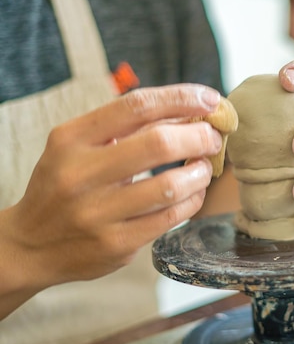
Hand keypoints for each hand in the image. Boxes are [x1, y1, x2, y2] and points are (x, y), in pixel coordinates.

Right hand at [0, 84, 222, 297]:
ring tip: (204, 167)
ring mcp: (97, 213)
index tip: (210, 98)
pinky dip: (192, 201)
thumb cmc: (66, 185)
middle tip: (213, 138)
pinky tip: (193, 193)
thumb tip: (189, 111)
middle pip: (159, 144)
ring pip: (170, 186)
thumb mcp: (80, 147)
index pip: (136, 106)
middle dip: (199, 136)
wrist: (31, 245)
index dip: (181, 98)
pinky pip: (170, 218)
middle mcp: (80, 174)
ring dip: (199, 173)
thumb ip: (128, 129)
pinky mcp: (115, 244)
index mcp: (71, 139)